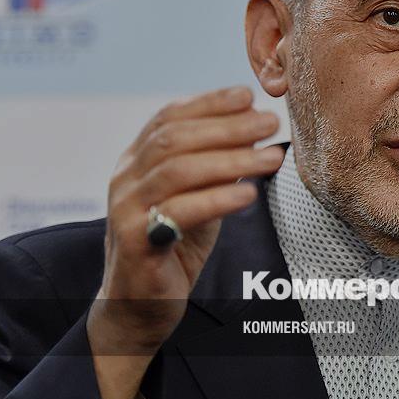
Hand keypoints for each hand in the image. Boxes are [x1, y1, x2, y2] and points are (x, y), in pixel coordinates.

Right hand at [86, 86, 283, 398]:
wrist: (140, 303)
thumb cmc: (174, 242)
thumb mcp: (197, 195)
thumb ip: (216, 165)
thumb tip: (254, 129)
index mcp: (136, 160)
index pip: (169, 117)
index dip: (209, 102)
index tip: (248, 95)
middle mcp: (125, 178)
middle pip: (175, 139)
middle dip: (227, 127)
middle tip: (269, 124)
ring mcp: (126, 208)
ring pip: (179, 171)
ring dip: (232, 160)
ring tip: (272, 158)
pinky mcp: (135, 241)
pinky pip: (179, 212)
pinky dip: (217, 199)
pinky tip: (249, 194)